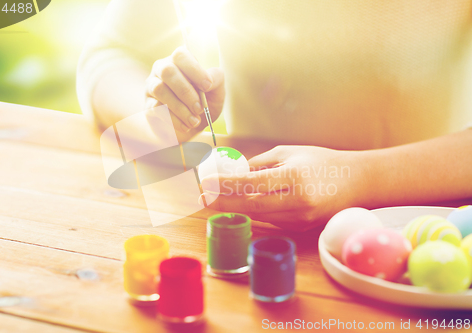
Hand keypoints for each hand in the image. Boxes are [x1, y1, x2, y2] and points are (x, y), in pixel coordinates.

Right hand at [145, 46, 224, 140]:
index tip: (207, 86)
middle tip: (199, 108)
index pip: (181, 55)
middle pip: (167, 71)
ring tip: (194, 121)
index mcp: (180, 62)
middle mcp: (162, 69)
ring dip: (180, 108)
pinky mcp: (147, 105)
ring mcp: (152, 86)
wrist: (192, 125)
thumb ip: (215, 79)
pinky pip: (156, 108)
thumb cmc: (204, 102)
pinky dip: (174, 119)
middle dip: (186, 91)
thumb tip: (208, 80)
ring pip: (160, 90)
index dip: (194, 69)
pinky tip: (185, 126)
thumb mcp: (216, 90)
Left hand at [201, 146, 368, 230]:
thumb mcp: (290, 153)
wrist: (358, 183)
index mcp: (295, 178)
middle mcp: (297, 203)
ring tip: (214, 199)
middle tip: (201, 196)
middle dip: (222, 202)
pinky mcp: (300, 228)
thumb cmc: (323, 161)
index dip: (225, 185)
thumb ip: (260, 164)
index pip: (252, 184)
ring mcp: (300, 219)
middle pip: (250, 206)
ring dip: (234, 207)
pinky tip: (238, 205)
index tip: (205, 181)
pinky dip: (252, 212)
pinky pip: (269, 220)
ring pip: (257, 216)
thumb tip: (233, 173)